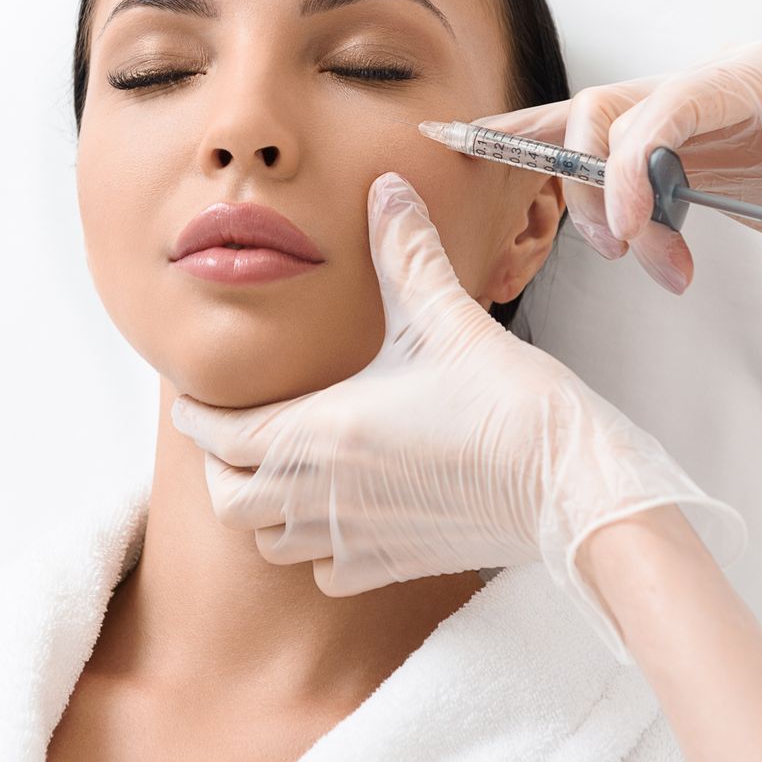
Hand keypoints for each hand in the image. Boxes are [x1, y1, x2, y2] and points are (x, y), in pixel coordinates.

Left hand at [171, 171, 744, 658]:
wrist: (569, 485)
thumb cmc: (509, 404)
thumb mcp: (447, 317)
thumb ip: (404, 254)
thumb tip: (388, 189)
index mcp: (319, 433)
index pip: (220, 435)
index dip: (196, 416)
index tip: (191, 399)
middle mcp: (324, 495)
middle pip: (229, 500)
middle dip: (220, 468)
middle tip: (229, 436)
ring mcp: (358, 538)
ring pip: (271, 542)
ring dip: (264, 512)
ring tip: (278, 475)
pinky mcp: (396, 566)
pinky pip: (328, 572)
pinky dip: (318, 551)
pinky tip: (341, 518)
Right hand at [477, 36, 761, 336]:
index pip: (665, 103)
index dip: (626, 164)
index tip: (624, 233)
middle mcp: (720, 79)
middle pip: (612, 109)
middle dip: (601, 187)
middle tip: (632, 257)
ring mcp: (698, 109)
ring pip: (600, 131)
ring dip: (598, 202)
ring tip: (648, 264)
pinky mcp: (685, 144)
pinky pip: (607, 145)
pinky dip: (562, 161)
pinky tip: (502, 157)